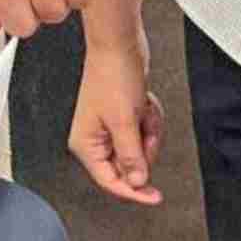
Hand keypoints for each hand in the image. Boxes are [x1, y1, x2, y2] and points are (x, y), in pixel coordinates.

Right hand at [69, 37, 163, 204]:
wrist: (119, 45)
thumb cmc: (113, 75)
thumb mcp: (125, 122)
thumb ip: (131, 157)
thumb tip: (137, 182)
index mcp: (85, 143)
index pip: (110, 181)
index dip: (134, 191)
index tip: (154, 196)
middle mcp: (95, 138)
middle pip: (129, 164)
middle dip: (144, 145)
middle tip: (145, 127)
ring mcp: (110, 127)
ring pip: (140, 148)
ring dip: (148, 130)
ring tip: (143, 110)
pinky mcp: (123, 116)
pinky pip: (143, 131)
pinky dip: (149, 119)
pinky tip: (144, 103)